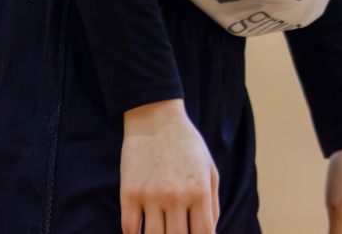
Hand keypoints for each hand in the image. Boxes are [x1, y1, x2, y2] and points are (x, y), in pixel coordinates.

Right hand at [120, 99, 219, 233]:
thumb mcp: (209, 169)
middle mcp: (176, 196)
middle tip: (178, 233)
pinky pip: (129, 229)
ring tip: (162, 232)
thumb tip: (210, 231)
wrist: (155, 118)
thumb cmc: (187, 144)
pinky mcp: (129, 193)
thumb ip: (213, 203)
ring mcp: (150, 196)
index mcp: (199, 191)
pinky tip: (140, 233)